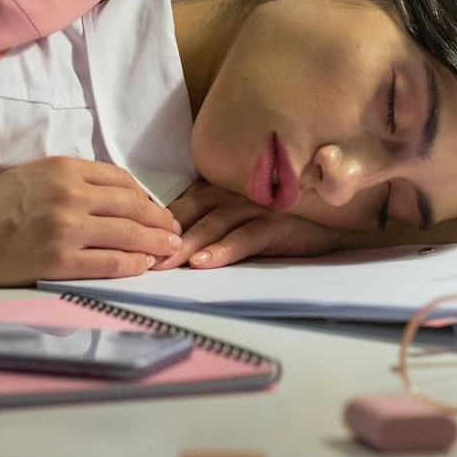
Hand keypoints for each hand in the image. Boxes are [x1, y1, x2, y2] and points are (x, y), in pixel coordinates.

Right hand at [0, 156, 182, 285]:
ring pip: (129, 234)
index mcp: (63, 168)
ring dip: (156, 243)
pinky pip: (111, 263)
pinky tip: (143, 267)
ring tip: (170, 250)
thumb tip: (107, 197)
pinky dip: (133, 264)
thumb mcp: (30, 176)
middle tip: (173, 231)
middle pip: (134, 205)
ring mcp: (67, 228)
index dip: (145, 196)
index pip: (121, 180)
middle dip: (160, 220)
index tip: (154, 208)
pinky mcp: (59, 260)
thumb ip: (68, 182)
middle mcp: (71, 194)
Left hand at [158, 178, 341, 269]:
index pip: (178, 205)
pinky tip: (204, 263)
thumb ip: (201, 232)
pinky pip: (245, 237)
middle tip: (141, 257)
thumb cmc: (271, 231)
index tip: (130, 241)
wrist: (325, 234)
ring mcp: (255, 207)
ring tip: (167, 262)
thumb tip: (160, 251)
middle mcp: (233, 194)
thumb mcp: (230, 229)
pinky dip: (223, 250)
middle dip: (164, 235)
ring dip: (188, 244)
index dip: (154, 222)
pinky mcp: (276, 223)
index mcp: (217, 192)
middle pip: (191, 211)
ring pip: (214, 224)